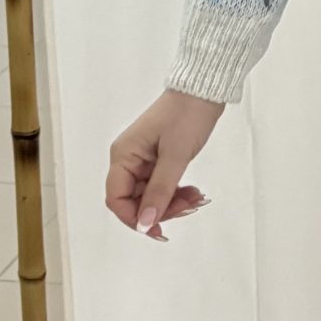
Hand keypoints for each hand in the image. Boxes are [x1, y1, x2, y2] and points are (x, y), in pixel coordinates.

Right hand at [105, 89, 223, 242]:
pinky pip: (161, 185)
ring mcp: (143, 159)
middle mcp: (128, 159)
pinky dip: (177, 192)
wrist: (203, 91)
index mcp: (123, 156)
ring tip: (196, 197)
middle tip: (188, 207)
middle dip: (161, 210)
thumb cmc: (187, 115)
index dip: (135, 219)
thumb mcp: (175, 156)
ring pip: (150, 196)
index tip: (159, 229)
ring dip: (173, 203)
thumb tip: (145, 223)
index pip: (116, 199)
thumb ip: (160, 192)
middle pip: (135, 201)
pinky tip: (194, 191)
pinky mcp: (158, 159)